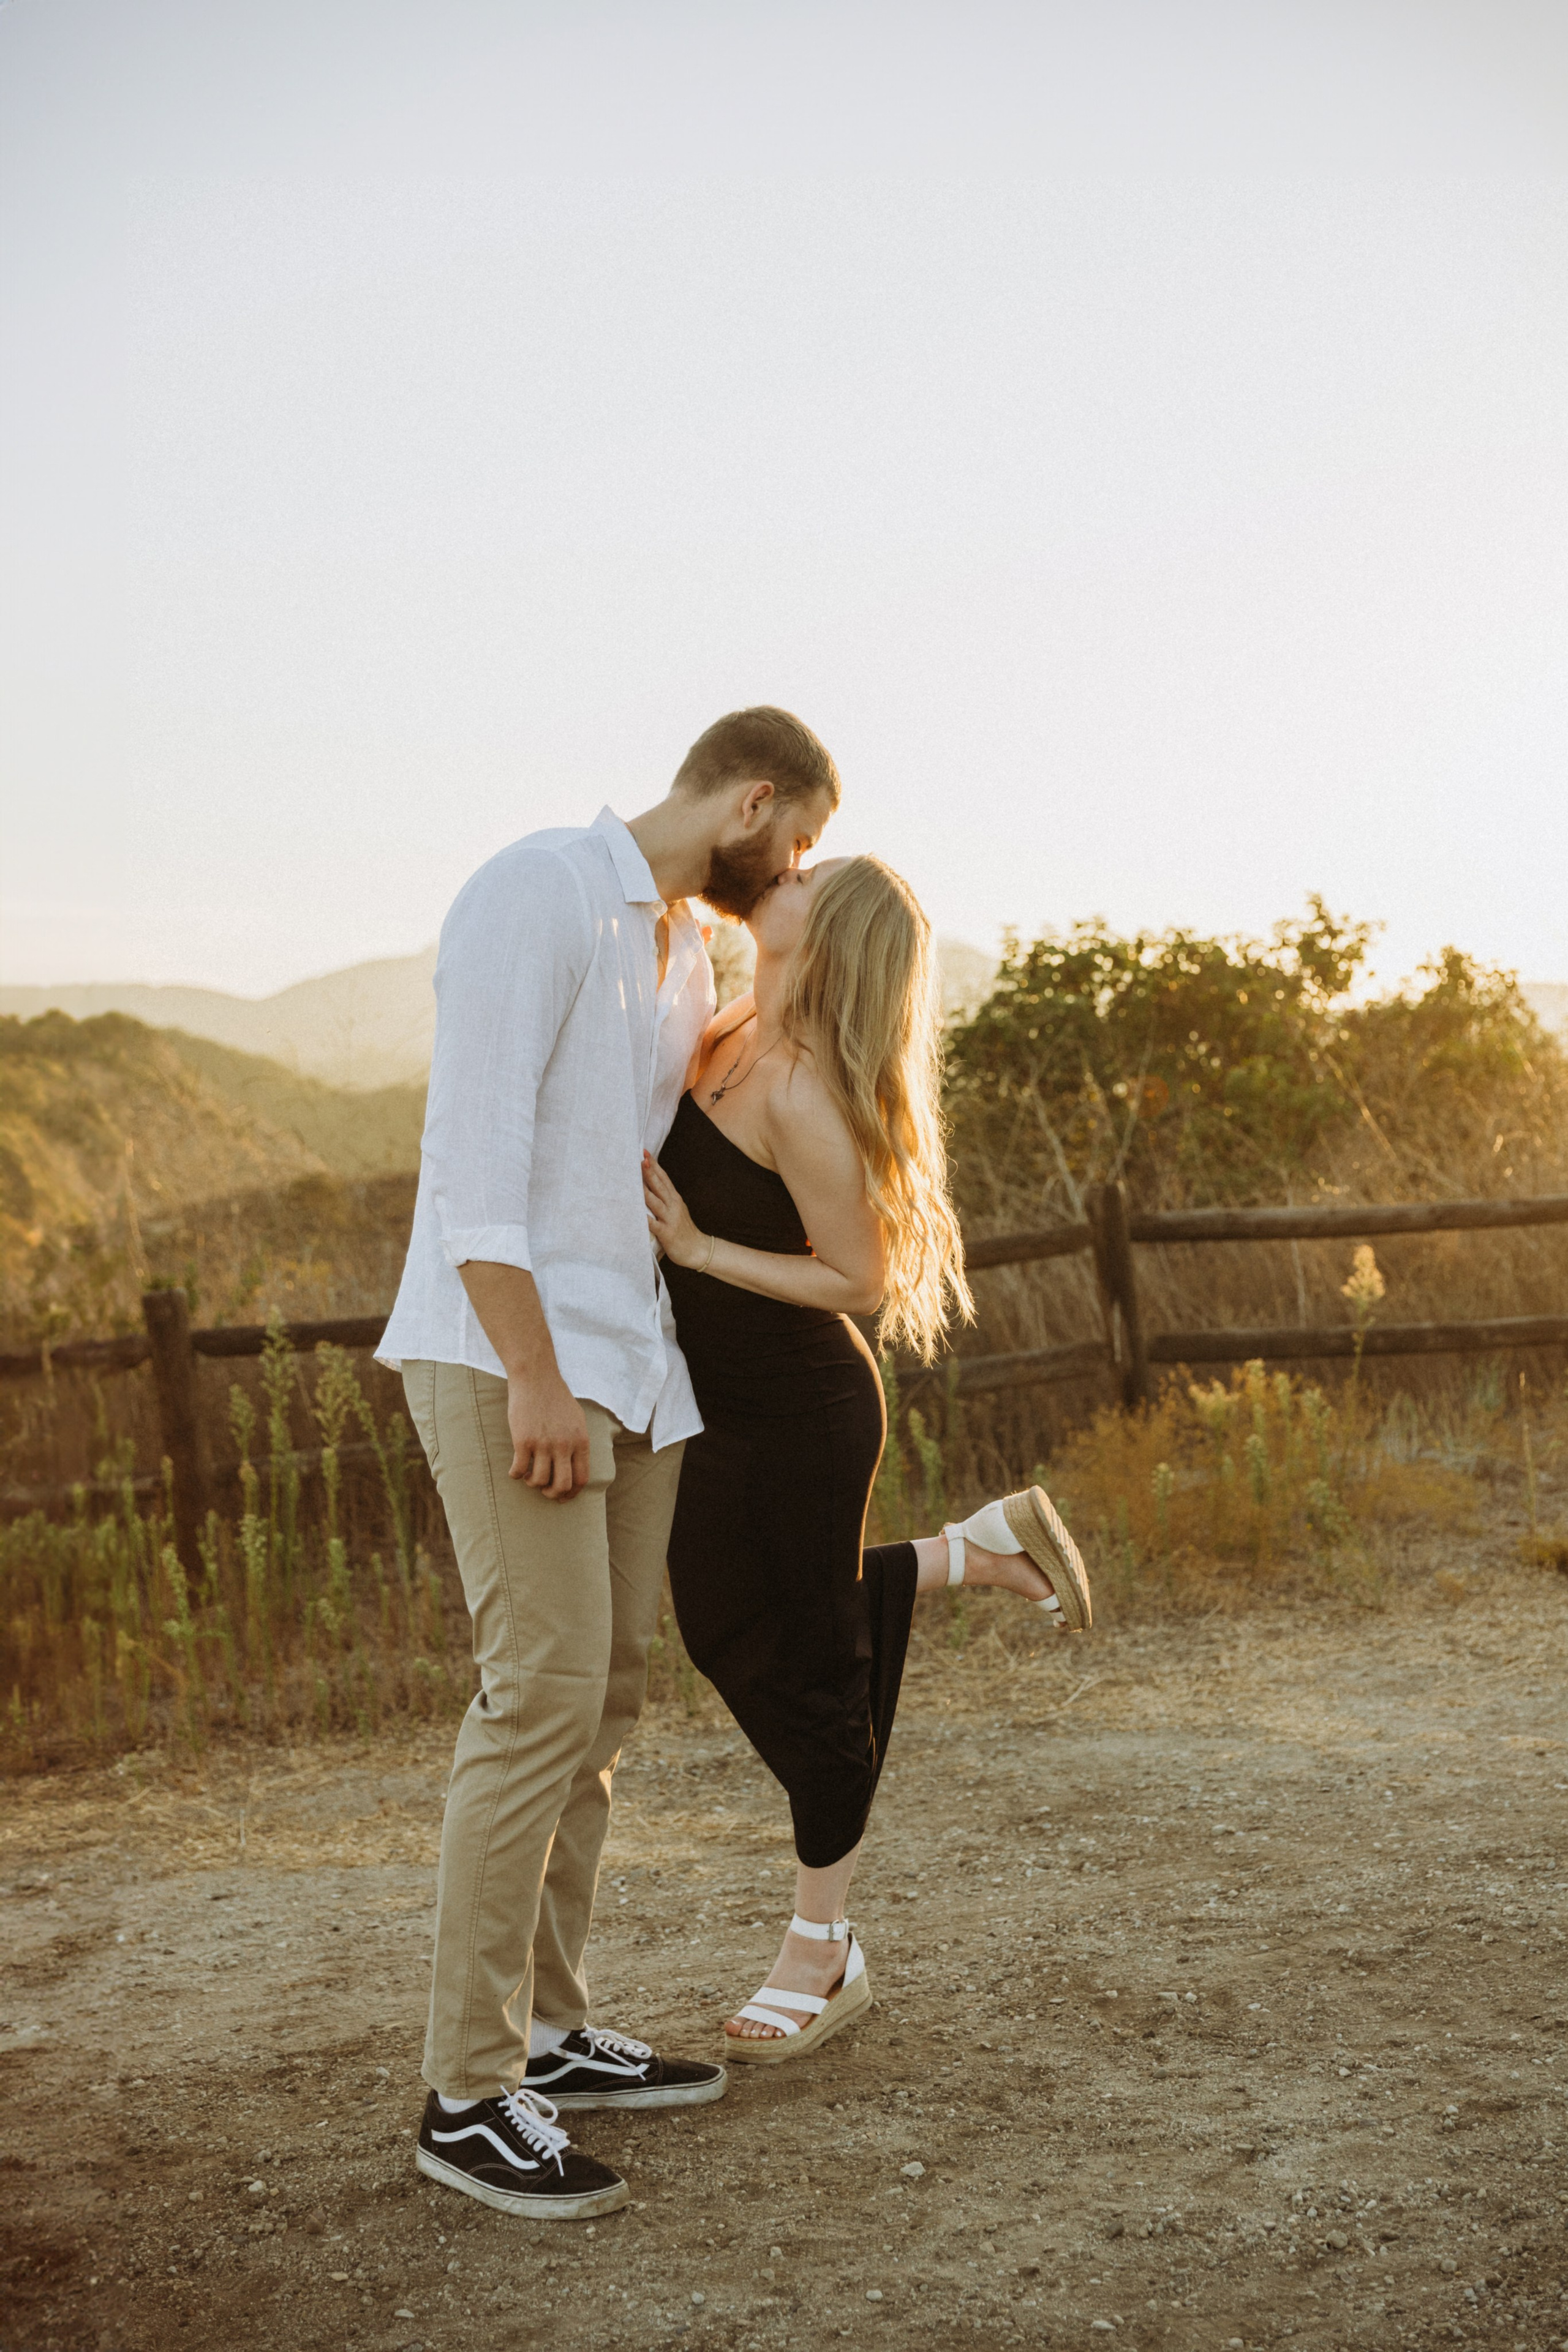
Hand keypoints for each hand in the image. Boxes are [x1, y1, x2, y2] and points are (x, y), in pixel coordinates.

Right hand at [506, 1367, 589, 1499]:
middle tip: (544, 1489)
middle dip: (552, 1494)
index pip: (582, 1478)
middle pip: (562, 1485)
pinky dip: (515, 1475)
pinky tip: (515, 1470)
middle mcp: (565, 1445)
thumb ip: (578, 1442)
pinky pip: (519, 1470)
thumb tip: (575, 1465)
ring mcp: (543, 1444)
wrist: (536, 1377)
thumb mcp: (577, 1419)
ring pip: (539, 1481)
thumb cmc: (556, 1397)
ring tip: (529, 1475)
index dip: (572, 1493)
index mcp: (581, 1441)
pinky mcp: (523, 1440)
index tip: (562, 1497)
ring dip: (532, 1483)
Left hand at [642, 1151, 710, 1269]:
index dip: (654, 1165)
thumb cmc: (684, 1230)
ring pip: (655, 1202)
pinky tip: (638, 1214)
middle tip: (640, 1159)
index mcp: (675, 1199)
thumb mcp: (677, 1209)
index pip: (663, 1178)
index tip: (645, 1153)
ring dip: (645, 1190)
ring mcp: (670, 1219)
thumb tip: (651, 1186)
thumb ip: (666, 1198)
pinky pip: (654, 1225)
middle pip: (659, 1186)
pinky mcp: (667, 1233)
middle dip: (649, 1172)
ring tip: (635, 1180)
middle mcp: (673, 1206)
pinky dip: (646, 1219)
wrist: (698, 1250)